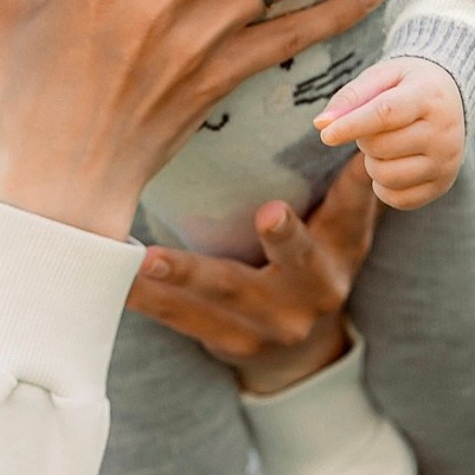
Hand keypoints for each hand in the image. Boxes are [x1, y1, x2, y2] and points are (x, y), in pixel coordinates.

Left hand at [128, 156, 380, 394]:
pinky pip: (181, 317)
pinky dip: (147, 298)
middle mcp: (313, 291)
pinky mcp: (227, 341)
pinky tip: (114, 279)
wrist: (297, 354)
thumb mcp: (339, 229)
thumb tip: (359, 120)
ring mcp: (269, 323)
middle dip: (284, 238)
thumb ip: (348, 181)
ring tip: (147, 256)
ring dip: (184, 274)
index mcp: (340, 252)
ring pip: (225, 294)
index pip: (352, 214)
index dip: (356, 190)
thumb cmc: (312, 261)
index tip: (357, 158)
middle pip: (297, 261)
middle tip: (270, 213)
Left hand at [314, 57, 464, 208]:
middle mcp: (445, 132)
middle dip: (362, 138)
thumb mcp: (381, 76)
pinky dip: (383, 186)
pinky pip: (398, 200)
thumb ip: (351, 97)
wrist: (453, 98)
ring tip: (384, 144)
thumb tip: (321, 124)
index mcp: (430, 96)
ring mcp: (447, 162)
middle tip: (373, 126)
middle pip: (381, 147)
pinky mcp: (443, 185)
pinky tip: (392, 164)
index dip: (351, 126)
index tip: (325, 135)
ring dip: (372, 162)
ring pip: (386, 176)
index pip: (385, 115)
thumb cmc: (407, 84)